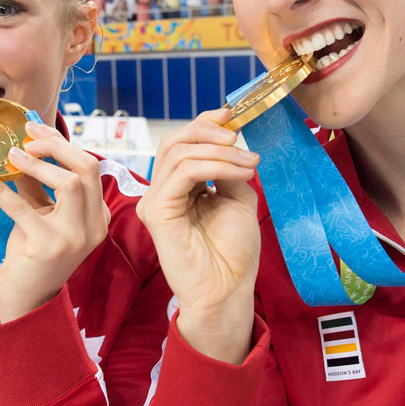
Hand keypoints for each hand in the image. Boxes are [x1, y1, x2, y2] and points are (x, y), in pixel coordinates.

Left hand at [0, 120, 111, 323]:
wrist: (27, 300)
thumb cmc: (34, 256)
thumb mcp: (41, 216)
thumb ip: (37, 187)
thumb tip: (23, 150)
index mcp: (97, 215)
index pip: (88, 168)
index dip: (61, 144)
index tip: (35, 130)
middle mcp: (94, 225)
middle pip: (87, 169)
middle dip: (56, 145)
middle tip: (26, 137)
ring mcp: (75, 237)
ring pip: (70, 183)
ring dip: (37, 164)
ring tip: (11, 155)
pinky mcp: (49, 247)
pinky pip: (25, 209)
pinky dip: (2, 190)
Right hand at [135, 109, 260, 363]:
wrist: (228, 291)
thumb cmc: (233, 252)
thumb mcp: (237, 197)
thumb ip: (228, 167)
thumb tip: (230, 139)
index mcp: (179, 187)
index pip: (183, 142)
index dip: (206, 123)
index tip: (234, 115)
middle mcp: (162, 191)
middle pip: (175, 140)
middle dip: (210, 131)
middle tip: (241, 137)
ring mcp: (155, 201)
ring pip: (180, 153)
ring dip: (220, 151)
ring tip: (249, 164)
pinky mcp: (156, 212)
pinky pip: (184, 173)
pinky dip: (215, 165)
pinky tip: (240, 173)